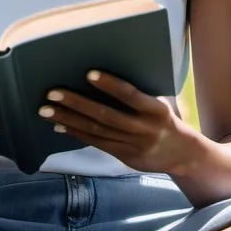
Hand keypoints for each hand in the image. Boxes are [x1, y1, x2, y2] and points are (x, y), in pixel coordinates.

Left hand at [38, 70, 200, 173]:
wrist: (184, 154)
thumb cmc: (167, 118)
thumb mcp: (162, 103)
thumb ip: (140, 93)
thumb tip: (107, 73)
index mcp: (157, 110)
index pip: (131, 95)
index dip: (110, 85)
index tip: (88, 74)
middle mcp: (144, 129)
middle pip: (105, 116)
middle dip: (76, 104)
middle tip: (52, 93)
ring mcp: (133, 145)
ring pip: (96, 131)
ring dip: (68, 119)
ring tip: (46, 110)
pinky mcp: (124, 157)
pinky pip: (96, 143)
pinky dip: (76, 133)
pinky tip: (59, 125)